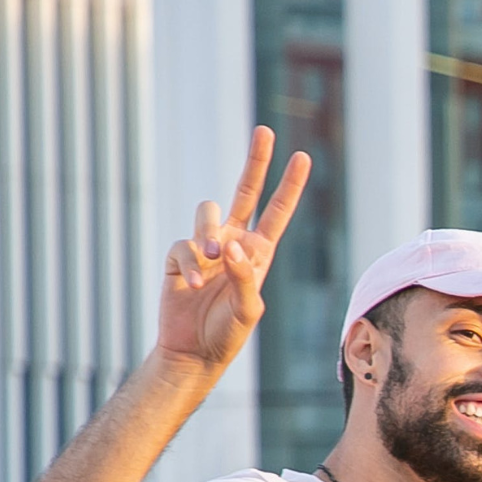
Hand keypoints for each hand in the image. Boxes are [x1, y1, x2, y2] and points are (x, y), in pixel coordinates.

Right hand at [155, 126, 309, 375]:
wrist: (194, 351)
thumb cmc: (228, 334)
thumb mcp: (248, 309)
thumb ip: (245, 276)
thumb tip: (234, 243)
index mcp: (259, 253)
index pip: (277, 213)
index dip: (289, 186)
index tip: (302, 157)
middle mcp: (234, 242)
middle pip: (245, 192)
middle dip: (256, 162)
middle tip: (265, 131)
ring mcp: (205, 246)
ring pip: (208, 213)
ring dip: (209, 233)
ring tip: (211, 261)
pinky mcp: (179, 255)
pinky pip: (183, 245)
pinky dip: (188, 265)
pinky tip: (190, 286)